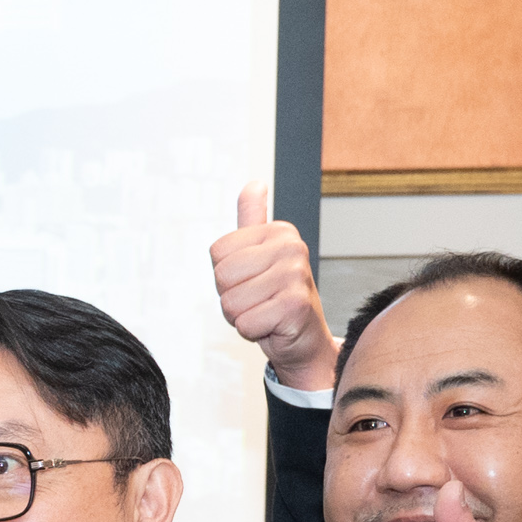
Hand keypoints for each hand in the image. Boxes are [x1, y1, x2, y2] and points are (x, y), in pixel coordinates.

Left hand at [211, 183, 335, 389]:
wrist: (305, 337)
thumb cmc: (275, 296)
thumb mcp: (260, 254)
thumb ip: (253, 219)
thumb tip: (254, 184)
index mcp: (278, 231)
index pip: (217, 253)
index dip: (226, 275)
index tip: (251, 280)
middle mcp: (291, 247)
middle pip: (221, 277)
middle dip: (232, 297)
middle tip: (258, 300)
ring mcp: (296, 275)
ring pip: (231, 302)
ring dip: (242, 316)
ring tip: (265, 312)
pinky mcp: (295, 306)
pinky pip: (245, 323)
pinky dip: (253, 331)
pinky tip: (272, 325)